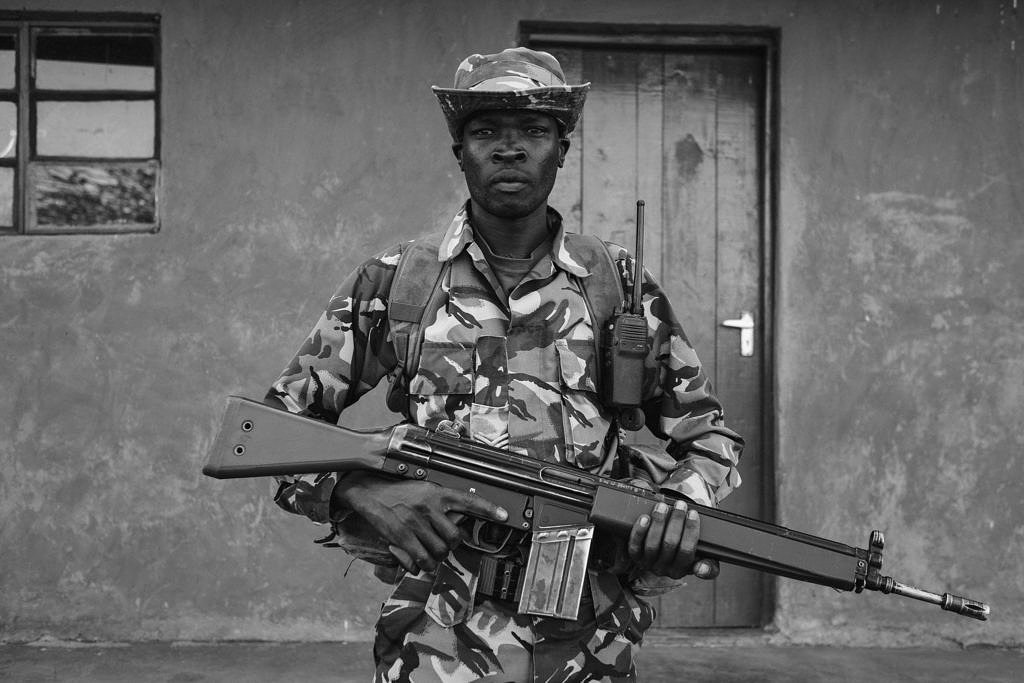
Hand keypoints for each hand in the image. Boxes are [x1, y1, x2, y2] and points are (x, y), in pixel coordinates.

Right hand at [334, 472, 507, 574]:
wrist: (368, 492)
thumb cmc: (397, 491)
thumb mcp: (423, 489)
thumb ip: (440, 504)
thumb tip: (458, 520)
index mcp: (437, 493)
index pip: (469, 500)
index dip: (489, 509)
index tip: (504, 515)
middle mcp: (429, 507)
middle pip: (455, 538)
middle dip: (452, 546)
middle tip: (444, 544)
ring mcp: (416, 523)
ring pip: (439, 552)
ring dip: (437, 558)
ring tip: (429, 553)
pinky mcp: (402, 537)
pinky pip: (421, 560)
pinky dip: (422, 566)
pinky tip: (418, 562)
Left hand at [627, 499, 718, 579]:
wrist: (666, 549)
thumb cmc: (686, 549)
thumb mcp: (702, 559)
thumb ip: (708, 564)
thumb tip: (702, 568)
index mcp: (682, 570)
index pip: (687, 552)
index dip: (691, 531)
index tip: (693, 513)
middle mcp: (664, 570)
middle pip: (670, 545)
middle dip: (676, 522)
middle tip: (680, 504)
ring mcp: (648, 563)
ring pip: (652, 545)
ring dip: (658, 523)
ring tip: (663, 506)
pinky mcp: (636, 557)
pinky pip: (634, 545)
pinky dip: (639, 531)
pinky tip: (644, 518)